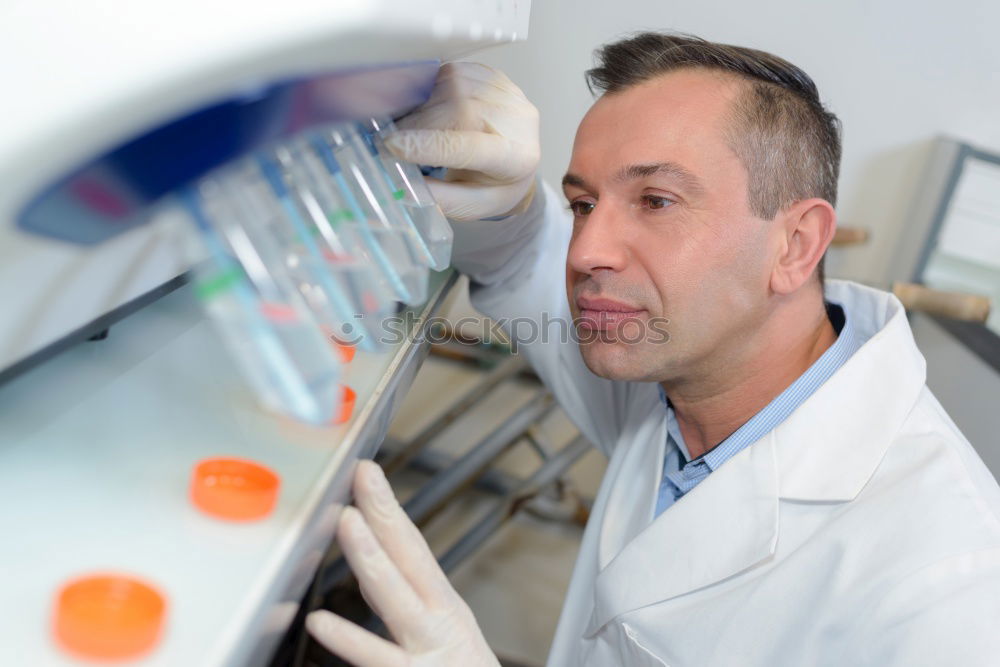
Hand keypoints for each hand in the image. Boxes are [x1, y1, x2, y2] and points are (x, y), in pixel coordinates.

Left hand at [307, 460, 499, 666]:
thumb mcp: (444, 635)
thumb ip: (404, 604)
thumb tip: (369, 566)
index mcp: (444, 610)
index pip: (412, 550)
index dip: (389, 510)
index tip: (366, 475)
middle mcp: (439, 627)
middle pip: (410, 562)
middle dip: (385, 516)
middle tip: (362, 479)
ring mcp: (426, 657)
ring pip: (396, 603)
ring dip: (372, 560)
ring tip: (347, 525)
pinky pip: (377, 660)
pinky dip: (351, 641)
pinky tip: (322, 624)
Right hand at [384, 62, 539, 220]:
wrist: (518, 160)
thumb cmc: (493, 185)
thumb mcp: (470, 205)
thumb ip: (439, 198)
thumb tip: (403, 184)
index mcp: (516, 158)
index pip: (470, 147)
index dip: (428, 145)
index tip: (392, 146)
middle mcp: (517, 120)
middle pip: (459, 111)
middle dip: (416, 126)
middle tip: (390, 142)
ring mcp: (507, 92)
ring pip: (452, 86)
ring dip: (420, 107)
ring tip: (410, 128)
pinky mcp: (493, 75)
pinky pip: (452, 72)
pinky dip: (430, 90)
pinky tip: (426, 109)